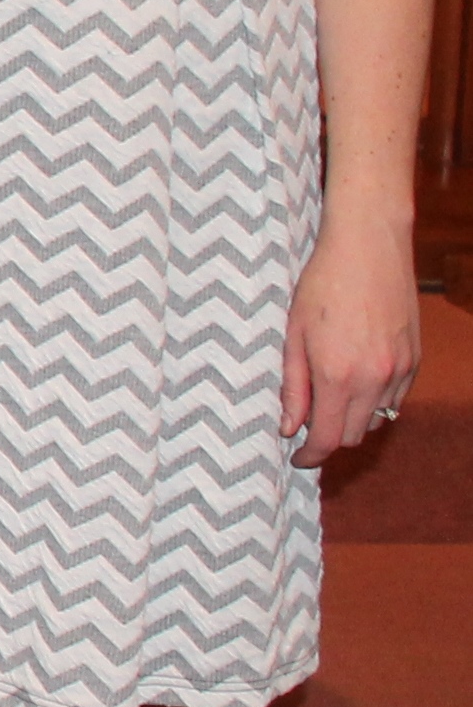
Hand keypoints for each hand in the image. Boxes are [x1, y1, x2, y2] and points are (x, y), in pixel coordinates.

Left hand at [281, 215, 420, 467]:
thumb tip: (290, 427)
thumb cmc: (321, 285)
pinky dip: (376, 401)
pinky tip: (356, 380)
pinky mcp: (415, 360)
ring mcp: (399, 371)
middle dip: (330, 437)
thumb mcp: (294, 334)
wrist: (368, 248)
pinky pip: (395, 398)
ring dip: (354, 419)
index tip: (298, 459)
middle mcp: (374, 379)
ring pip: (378, 419)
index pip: (329, 439)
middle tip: (308, 426)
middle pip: (355, 435)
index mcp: (338, 375)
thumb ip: (293, 386)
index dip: (311, 456)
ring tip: (331, 399)